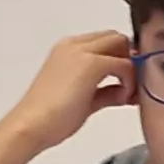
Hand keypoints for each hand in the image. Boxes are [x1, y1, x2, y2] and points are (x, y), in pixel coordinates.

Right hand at [0, 30, 134, 152]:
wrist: (32, 125)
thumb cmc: (49, 118)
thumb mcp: (83, 100)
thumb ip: (104, 92)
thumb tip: (123, 93)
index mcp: (68, 49)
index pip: (105, 41)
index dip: (121, 57)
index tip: (127, 81)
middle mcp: (74, 45)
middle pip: (116, 38)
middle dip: (129, 58)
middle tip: (131, 86)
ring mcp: (82, 52)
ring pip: (121, 44)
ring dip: (130, 67)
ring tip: (127, 94)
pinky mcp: (92, 64)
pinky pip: (124, 64)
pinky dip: (129, 80)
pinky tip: (122, 99)